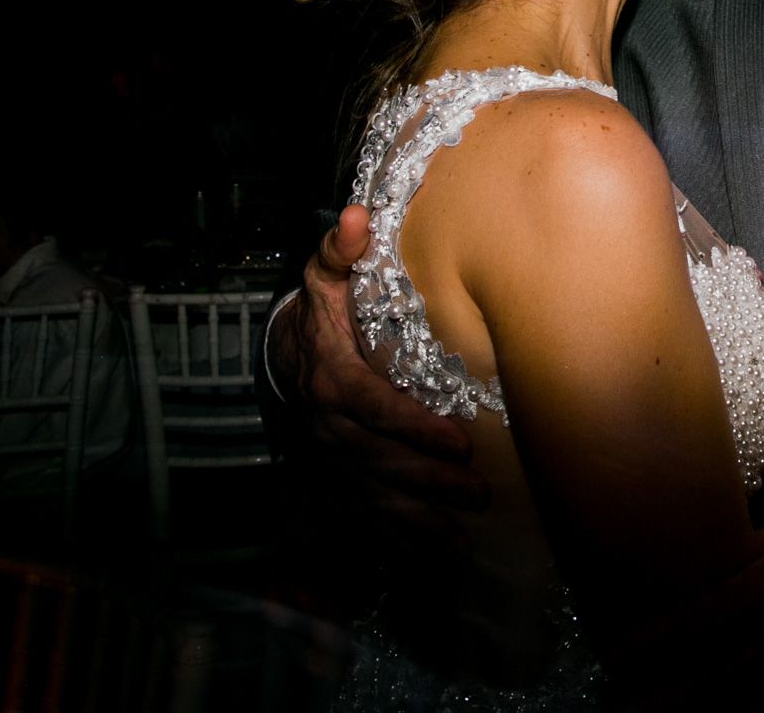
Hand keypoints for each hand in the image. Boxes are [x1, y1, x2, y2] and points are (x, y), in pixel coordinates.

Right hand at [271, 204, 489, 539]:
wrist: (286, 353)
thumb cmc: (323, 309)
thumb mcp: (327, 274)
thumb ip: (344, 249)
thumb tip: (358, 217)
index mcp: (331, 376)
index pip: (371, 406)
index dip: (411, 426)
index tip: (456, 438)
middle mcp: (327, 424)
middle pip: (377, 459)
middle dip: (426, 479)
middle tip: (477, 490)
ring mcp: (330, 456)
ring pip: (371, 492)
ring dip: (418, 514)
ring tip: (466, 523)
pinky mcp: (336, 476)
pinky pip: (364, 511)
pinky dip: (396, 533)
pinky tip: (436, 547)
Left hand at [617, 497, 763, 700]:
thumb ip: (756, 548)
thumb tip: (716, 561)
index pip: (700, 619)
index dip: (653, 643)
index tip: (614, 656)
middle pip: (712, 679)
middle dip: (664, 699)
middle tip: (622, 708)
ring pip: (742, 697)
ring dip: (699, 708)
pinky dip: (743, 704)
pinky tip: (720, 706)